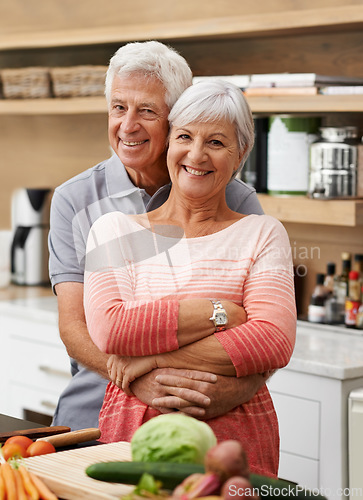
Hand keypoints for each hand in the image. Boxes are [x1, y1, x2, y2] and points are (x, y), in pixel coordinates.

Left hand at [107, 354, 157, 395]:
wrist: (153, 355)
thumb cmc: (142, 355)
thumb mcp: (128, 355)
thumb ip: (120, 361)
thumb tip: (115, 372)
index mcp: (114, 356)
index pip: (110, 369)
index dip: (114, 376)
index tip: (120, 380)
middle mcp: (116, 361)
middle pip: (113, 377)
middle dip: (118, 384)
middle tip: (125, 387)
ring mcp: (121, 368)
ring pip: (119, 383)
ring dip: (123, 389)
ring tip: (129, 391)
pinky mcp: (128, 374)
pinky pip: (125, 386)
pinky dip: (128, 391)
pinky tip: (132, 393)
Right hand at [131, 368, 217, 416]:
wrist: (133, 380)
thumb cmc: (152, 373)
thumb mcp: (165, 369)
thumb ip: (179, 371)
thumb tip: (196, 373)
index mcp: (170, 372)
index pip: (189, 374)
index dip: (202, 376)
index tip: (215, 378)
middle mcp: (167, 382)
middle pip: (186, 387)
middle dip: (200, 391)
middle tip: (213, 394)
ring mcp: (162, 393)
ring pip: (179, 398)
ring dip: (193, 402)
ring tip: (206, 405)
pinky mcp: (157, 403)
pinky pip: (171, 409)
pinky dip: (181, 412)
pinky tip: (191, 415)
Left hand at [152, 372, 266, 419]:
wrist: (240, 390)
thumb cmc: (223, 379)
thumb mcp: (210, 374)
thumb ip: (196, 374)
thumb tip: (181, 372)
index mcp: (203, 382)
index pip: (182, 380)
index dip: (169, 378)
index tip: (157, 377)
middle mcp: (203, 393)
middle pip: (180, 391)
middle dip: (165, 389)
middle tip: (152, 388)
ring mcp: (204, 405)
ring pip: (183, 404)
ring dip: (168, 403)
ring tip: (155, 402)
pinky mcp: (207, 414)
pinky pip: (191, 415)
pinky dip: (180, 415)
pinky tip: (169, 416)